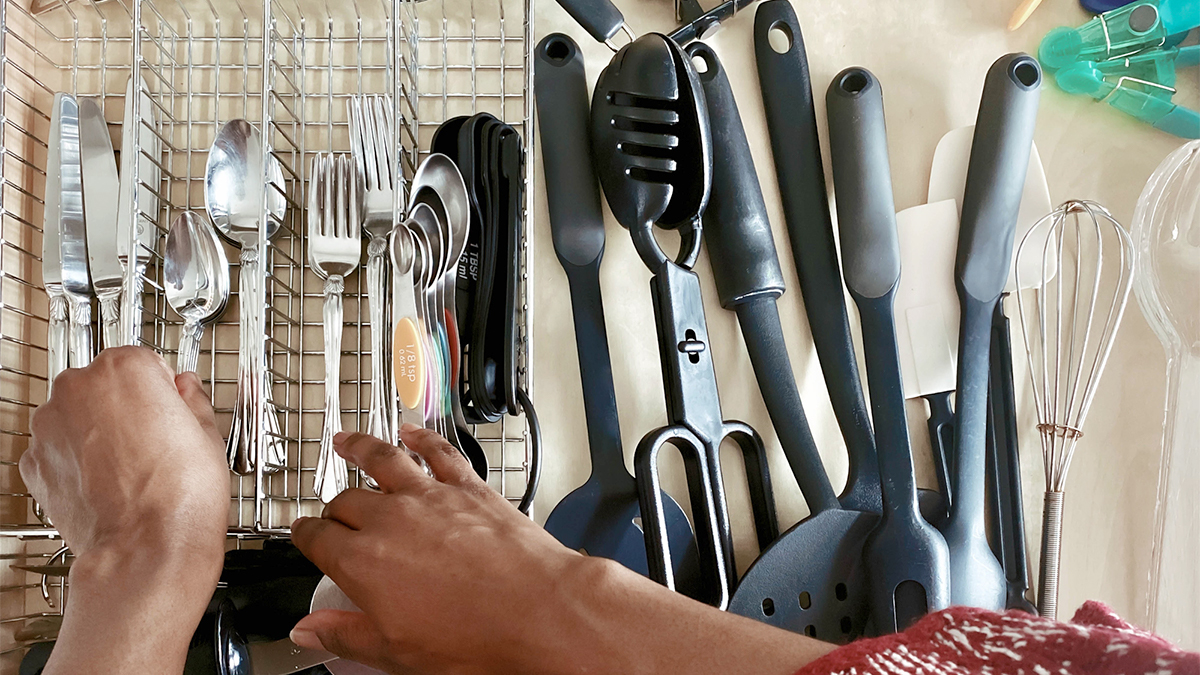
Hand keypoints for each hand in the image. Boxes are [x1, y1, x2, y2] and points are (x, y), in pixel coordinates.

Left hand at [21, 347, 227, 672]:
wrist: (147, 549)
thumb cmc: (179, 496)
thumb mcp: (207, 433)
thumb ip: (190, 398)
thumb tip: (184, 391)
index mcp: (125, 368)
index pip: (144, 361)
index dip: (163, 388)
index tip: (171, 408)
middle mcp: (78, 388)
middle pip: (104, 384)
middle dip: (126, 406)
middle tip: (154, 440)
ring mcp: (50, 426)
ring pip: (78, 415)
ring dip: (98, 432)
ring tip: (132, 466)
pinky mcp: (34, 463)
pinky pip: (58, 449)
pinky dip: (77, 461)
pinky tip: (109, 482)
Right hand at [291, 426, 585, 672]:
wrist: (538, 610)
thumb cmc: (476, 635)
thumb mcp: (397, 652)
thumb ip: (347, 635)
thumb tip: (310, 632)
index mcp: (364, 562)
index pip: (318, 539)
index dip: (304, 536)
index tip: (303, 534)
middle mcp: (391, 519)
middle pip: (347, 502)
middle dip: (333, 507)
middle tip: (332, 514)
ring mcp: (430, 497)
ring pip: (384, 460)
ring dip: (360, 447)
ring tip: (347, 440)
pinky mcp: (468, 486)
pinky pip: (438, 451)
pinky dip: (422, 436)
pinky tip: (413, 431)